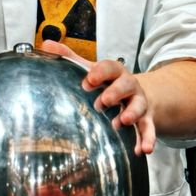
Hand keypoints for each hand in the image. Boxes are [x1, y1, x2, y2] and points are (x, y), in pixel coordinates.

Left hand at [40, 41, 154, 154]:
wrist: (138, 93)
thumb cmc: (109, 82)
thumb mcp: (91, 69)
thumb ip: (70, 57)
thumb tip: (46, 45)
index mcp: (115, 72)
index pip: (110, 67)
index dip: (100, 73)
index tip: (87, 81)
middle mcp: (129, 86)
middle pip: (127, 84)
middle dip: (115, 92)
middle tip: (102, 101)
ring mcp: (139, 102)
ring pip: (139, 106)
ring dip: (131, 113)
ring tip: (121, 122)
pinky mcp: (146, 120)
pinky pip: (149, 129)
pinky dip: (147, 139)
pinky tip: (142, 150)